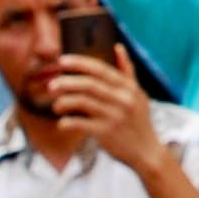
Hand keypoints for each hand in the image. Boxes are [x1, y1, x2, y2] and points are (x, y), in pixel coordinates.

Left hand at [44, 37, 159, 165]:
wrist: (146, 150)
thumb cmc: (138, 120)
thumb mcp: (138, 93)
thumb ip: (127, 71)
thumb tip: (118, 47)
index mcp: (128, 87)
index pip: (101, 69)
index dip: (80, 63)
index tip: (62, 61)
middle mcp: (123, 99)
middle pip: (90, 84)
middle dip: (67, 82)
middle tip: (51, 85)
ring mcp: (115, 115)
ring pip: (83, 102)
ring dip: (64, 102)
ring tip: (56, 105)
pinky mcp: (106, 132)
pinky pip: (80, 123)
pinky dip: (67, 122)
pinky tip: (62, 123)